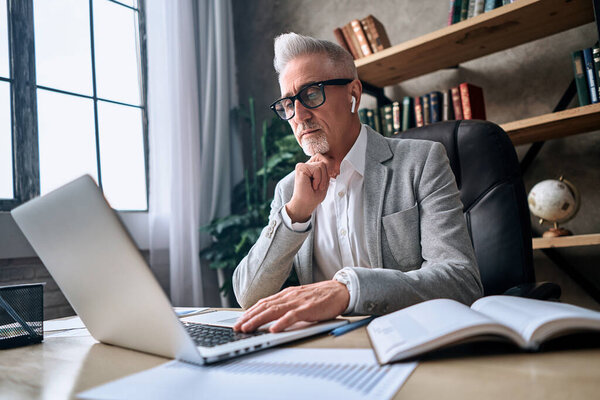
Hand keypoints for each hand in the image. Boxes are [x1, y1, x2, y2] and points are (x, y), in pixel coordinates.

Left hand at [232, 280, 349, 332]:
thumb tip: (272, 318)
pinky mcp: (308, 308)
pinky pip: (292, 316)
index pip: (263, 303)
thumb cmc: (320, 297)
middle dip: (249, 317)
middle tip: (237, 327)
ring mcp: (298, 301)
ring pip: (274, 310)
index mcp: (286, 294)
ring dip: (259, 320)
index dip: (249, 312)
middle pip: (264, 306)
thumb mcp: (299, 299)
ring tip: (248, 328)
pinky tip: (273, 329)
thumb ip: (287, 306)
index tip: (239, 320)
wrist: (339, 290)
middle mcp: (289, 296)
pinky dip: (281, 323)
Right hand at [286, 154, 338, 222]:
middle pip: (325, 161)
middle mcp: (307, 164)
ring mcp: (302, 165)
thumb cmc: (314, 195)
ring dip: (322, 179)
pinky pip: (317, 169)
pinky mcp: (300, 167)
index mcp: (312, 166)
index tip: (323, 182)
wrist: (305, 204)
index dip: (329, 170)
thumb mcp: (325, 180)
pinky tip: (312, 186)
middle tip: (319, 186)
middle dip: (326, 176)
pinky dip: (318, 179)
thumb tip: (331, 160)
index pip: (326, 158)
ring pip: (322, 165)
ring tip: (315, 186)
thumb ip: (327, 169)